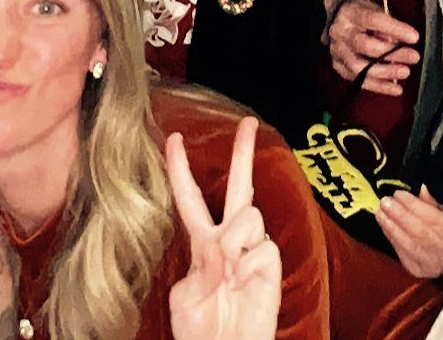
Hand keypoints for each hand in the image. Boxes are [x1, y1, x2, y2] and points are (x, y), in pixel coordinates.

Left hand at [167, 117, 280, 339]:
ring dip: (234, 242)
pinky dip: (247, 265)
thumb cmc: (200, 331)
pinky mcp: (270, 266)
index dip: (180, 169)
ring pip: (248, 215)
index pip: (190, 198)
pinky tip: (241, 284)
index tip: (173, 139)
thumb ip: (201, 269)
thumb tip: (222, 247)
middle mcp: (228, 240)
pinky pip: (261, 247)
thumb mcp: (185, 299)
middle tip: (248, 122)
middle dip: (243, 153)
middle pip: (238, 187)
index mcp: (202, 243)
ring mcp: (251, 250)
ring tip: (228, 275)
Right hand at [324, 0, 419, 95]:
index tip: (414, 37)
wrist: (331, 17)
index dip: (396, 29)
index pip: (374, 20)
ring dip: (385, 73)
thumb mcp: (372, 6)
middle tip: (414, 57)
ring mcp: (337, 51)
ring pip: (360, 68)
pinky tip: (394, 88)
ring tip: (405, 73)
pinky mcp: (338, 65)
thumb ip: (386, 21)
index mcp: (350, 12)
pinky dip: (378, 86)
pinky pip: (357, 80)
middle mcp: (340, 32)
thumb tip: (398, 40)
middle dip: (393, 54)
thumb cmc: (358, 11)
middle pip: (366, 46)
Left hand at [375, 186, 442, 278]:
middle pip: (417, 230)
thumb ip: (433, 204)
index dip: (412, 204)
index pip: (430, 217)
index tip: (398, 193)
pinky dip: (391, 237)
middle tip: (384, 201)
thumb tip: (420, 189)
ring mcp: (427, 261)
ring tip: (380, 213)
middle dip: (398, 214)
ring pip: (406, 242)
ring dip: (390, 226)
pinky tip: (385, 226)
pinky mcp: (415, 269)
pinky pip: (401, 252)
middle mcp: (441, 248)